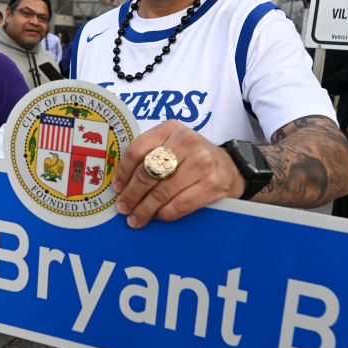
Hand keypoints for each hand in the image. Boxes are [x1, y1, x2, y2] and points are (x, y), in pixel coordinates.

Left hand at [112, 120, 243, 228]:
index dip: (122, 172)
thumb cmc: (193, 159)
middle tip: (123, 208)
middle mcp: (186, 142)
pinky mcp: (212, 184)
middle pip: (147, 173)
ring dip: (145, 210)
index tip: (117, 188)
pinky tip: (158, 217)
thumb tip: (121, 183)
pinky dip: (164, 214)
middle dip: (131, 195)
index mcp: (171, 129)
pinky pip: (179, 205)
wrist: (231, 168)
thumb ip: (149, 155)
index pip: (137, 150)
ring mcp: (201, 163)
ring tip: (136, 218)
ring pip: (161, 192)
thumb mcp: (172, 146)